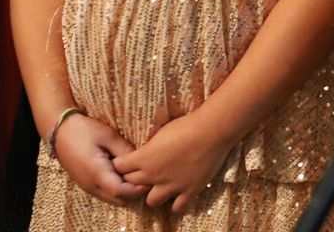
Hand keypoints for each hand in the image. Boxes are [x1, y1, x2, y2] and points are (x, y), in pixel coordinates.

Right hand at [51, 114, 147, 205]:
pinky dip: (118, 189)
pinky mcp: (86, 183)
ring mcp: (87, 186)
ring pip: (112, 198)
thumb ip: (124, 150)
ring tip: (139, 175)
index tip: (152, 178)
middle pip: (118, 199)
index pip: (121, 191)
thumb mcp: (108, 136)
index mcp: (96, 173)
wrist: (61, 131)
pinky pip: (105, 193)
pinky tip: (126, 174)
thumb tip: (141, 162)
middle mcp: (90, 185)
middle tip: (149, 177)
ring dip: (126, 192)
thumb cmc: (84, 131)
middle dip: (135, 192)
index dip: (138, 189)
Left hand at [113, 113, 232, 211]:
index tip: (127, 161)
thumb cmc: (187, 125)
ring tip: (162, 185)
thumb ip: (149, 148)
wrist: (213, 130)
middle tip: (145, 171)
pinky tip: (179, 193)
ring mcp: (172, 186)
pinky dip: (176, 203)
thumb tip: (145, 153)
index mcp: (144, 158)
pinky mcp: (189, 191)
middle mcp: (153, 175)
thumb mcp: (161, 132)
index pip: (119, 168)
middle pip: (132, 184)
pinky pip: (177, 208)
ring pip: (151, 201)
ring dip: (154, 194)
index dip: (122, 164)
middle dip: (135, 178)